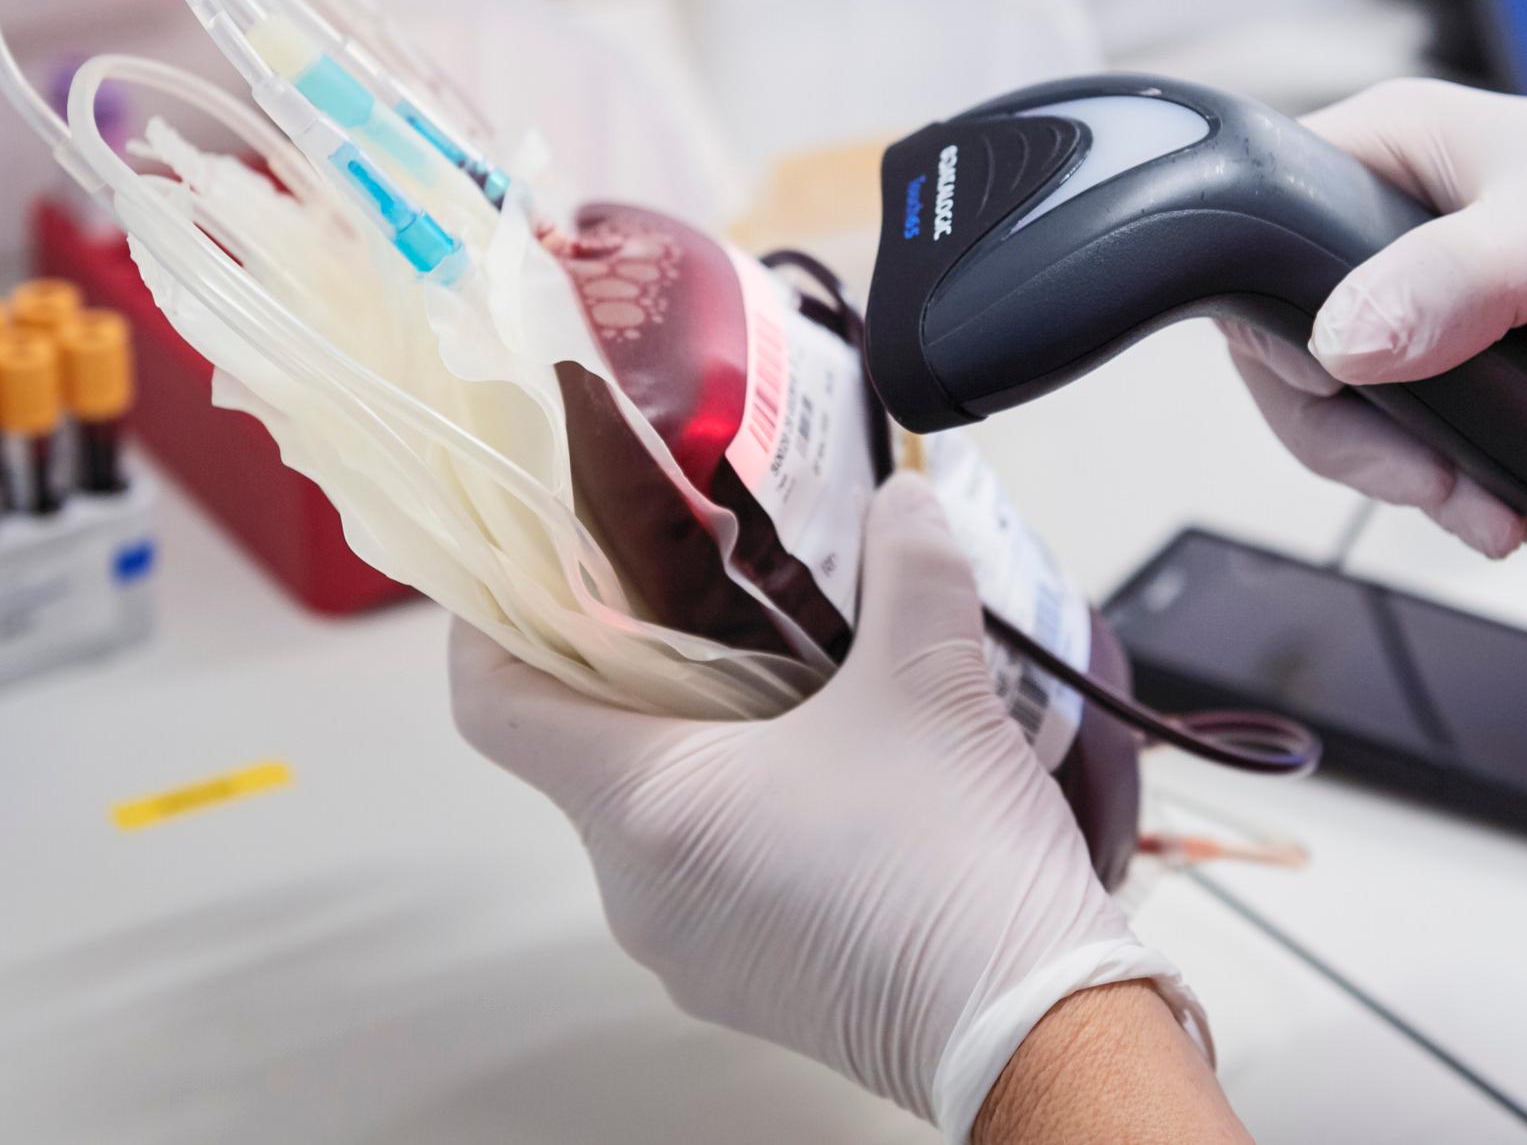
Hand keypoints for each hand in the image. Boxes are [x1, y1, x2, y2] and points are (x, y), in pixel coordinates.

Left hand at [450, 473, 1205, 1139]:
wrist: (1036, 1027)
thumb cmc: (956, 870)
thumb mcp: (933, 679)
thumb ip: (908, 562)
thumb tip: (901, 500)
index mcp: (646, 806)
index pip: (496, 703)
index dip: (491, 616)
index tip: (528, 557)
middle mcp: (639, 889)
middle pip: (580, 746)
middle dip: (631, 657)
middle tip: (694, 582)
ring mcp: (689, 947)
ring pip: (651, 808)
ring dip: (700, 732)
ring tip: (782, 662)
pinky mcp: (749, 978)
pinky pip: (707, 868)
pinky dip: (742, 802)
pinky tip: (829, 757)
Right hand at [1228, 79, 1526, 556]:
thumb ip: (1454, 281)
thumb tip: (1344, 343)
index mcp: (1392, 150)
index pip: (1256, 240)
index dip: (1280, 337)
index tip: (1350, 397)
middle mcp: (1395, 218)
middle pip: (1292, 348)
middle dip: (1353, 440)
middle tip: (1430, 485)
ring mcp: (1432, 295)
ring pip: (1348, 408)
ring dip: (1405, 480)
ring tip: (1485, 512)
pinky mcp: (1474, 362)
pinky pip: (1412, 439)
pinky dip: (1446, 489)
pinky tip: (1502, 508)